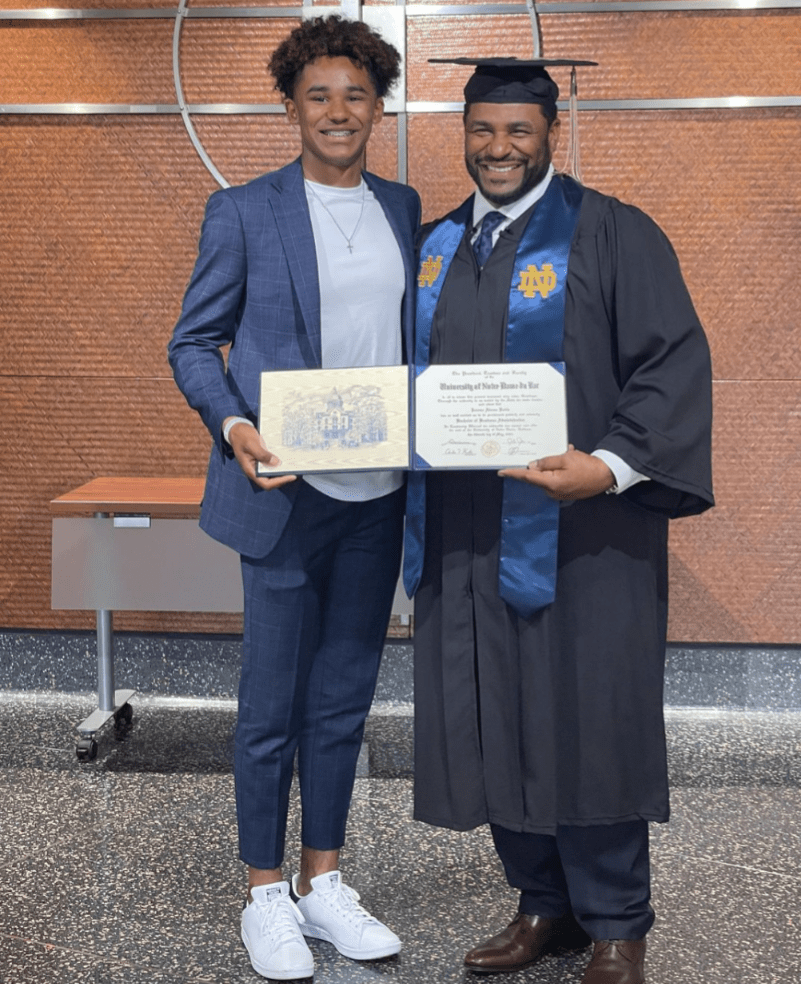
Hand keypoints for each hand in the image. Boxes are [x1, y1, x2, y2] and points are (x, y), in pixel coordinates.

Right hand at [226, 421, 296, 490]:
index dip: (279, 482)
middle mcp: (255, 470)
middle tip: (296, 471)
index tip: (291, 476)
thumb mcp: (252, 444)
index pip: (266, 483)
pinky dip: (279, 463)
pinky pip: (272, 465)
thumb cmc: (242, 436)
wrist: (237, 428)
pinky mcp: (262, 459)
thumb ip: (262, 454)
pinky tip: (287, 459)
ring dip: (282, 471)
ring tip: (293, 466)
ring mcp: (258, 465)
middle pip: (271, 480)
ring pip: (272, 473)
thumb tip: (276, 463)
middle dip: (283, 477)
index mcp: (250, 470)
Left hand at [499, 445, 614, 500]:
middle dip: (538, 465)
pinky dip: (557, 470)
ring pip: (546, 477)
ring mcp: (558, 494)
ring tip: (565, 456)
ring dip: (551, 466)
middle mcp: (552, 492)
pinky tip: (567, 461)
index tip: (502, 472)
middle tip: (548, 455)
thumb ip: (546, 462)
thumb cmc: (588, 467)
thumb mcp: (566, 458)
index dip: (514, 474)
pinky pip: (554, 480)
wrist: (605, 476)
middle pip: (536, 477)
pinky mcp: (564, 492)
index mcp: (551, 484)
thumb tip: (532, 465)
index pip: (527, 477)